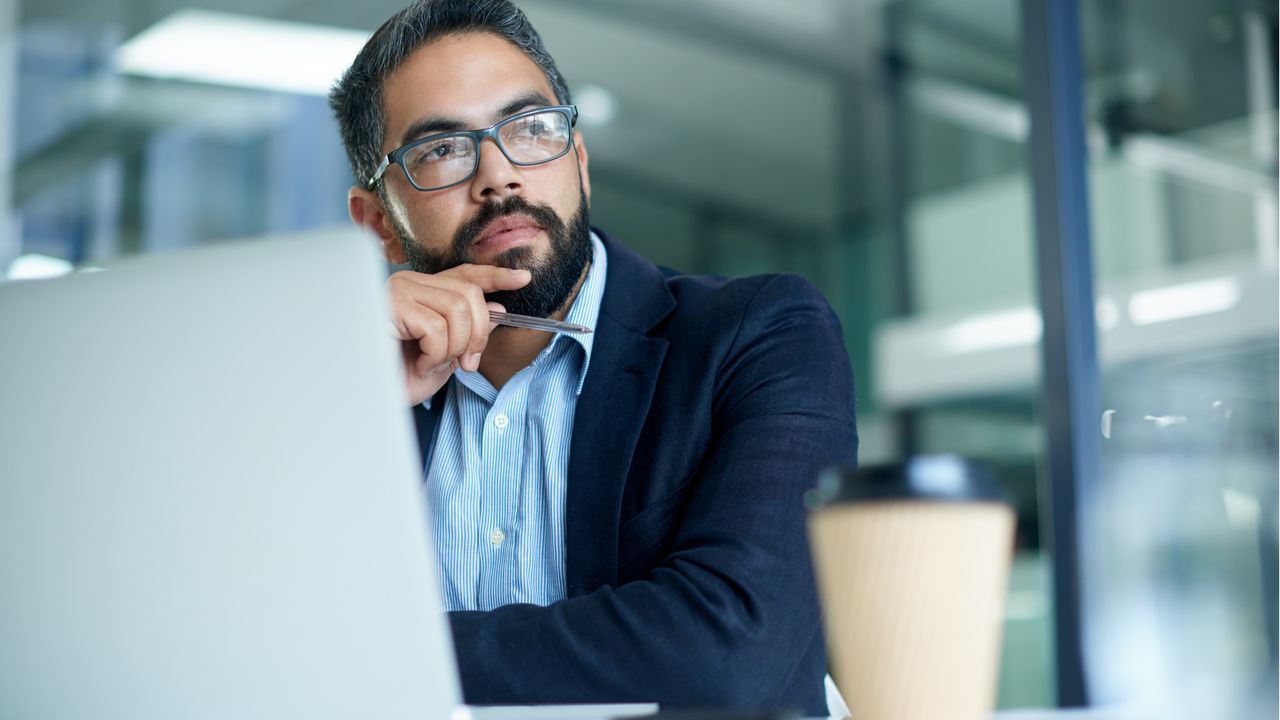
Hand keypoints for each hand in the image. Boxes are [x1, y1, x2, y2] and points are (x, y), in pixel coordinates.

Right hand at [387, 264, 530, 404]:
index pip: (465, 274)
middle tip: (466, 363)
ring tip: (431, 365)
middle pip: (469, 294)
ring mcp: (398, 291)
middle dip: (478, 334)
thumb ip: (467, 331)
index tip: (523, 277)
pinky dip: (435, 354)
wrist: (367, 399)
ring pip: (458, 310)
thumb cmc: (398, 378)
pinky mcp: (389, 305)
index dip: (495, 275)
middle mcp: (409, 284)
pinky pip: (436, 328)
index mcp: (423, 292)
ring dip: (454, 348)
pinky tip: (417, 365)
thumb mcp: (445, 356)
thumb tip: (497, 309)